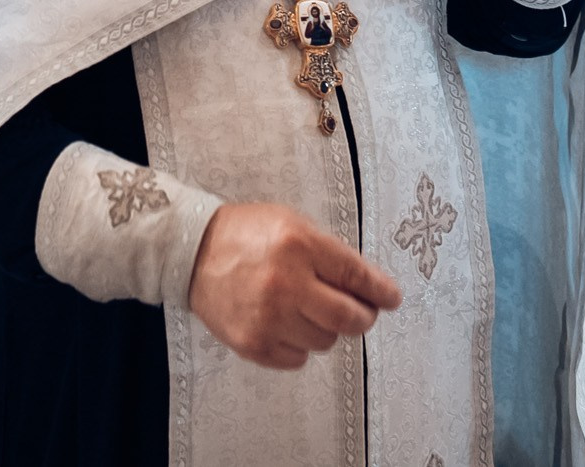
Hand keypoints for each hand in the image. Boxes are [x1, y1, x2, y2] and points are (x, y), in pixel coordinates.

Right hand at [187, 202, 401, 369]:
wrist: (191, 252)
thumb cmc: (246, 234)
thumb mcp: (292, 225)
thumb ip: (329, 254)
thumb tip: (368, 287)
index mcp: (299, 246)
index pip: (355, 275)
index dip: (381, 290)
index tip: (393, 298)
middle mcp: (286, 284)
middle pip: (348, 319)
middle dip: (365, 318)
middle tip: (364, 313)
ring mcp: (268, 318)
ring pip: (325, 342)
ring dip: (327, 330)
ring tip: (309, 311)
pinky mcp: (253, 343)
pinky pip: (298, 359)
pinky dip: (300, 346)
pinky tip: (287, 324)